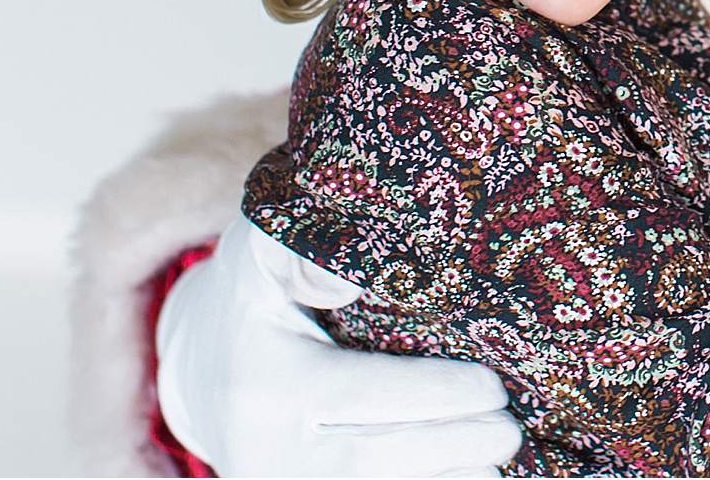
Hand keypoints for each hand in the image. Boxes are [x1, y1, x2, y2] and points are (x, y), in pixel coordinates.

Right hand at [156, 216, 524, 476]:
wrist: (200, 368)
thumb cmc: (251, 300)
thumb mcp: (258, 259)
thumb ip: (299, 253)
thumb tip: (346, 274)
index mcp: (267, 385)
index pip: (361, 396)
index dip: (433, 393)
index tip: (491, 386)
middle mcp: (268, 451)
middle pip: (372, 461)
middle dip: (452, 448)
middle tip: (509, 429)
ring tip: (497, 460)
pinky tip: (470, 478)